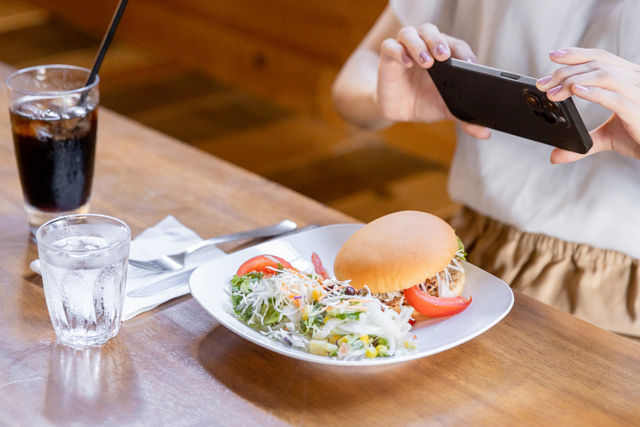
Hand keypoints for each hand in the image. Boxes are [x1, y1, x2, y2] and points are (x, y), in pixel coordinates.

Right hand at [377, 24, 489, 138]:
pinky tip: (406, 63)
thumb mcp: (446, 110)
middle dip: (438, 42)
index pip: (455, 45)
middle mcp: (424, 46)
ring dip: (419, 45)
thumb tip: (485, 133)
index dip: (462, 51)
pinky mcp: (388, 58)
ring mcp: (405, 50)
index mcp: (443, 55)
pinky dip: (398, 51)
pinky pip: (390, 46)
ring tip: (427, 62)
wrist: (399, 111)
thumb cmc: (424, 102)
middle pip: (431, 32)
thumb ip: (466, 118)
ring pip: (410, 34)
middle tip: (445, 56)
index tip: (470, 64)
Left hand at [536, 48, 639, 162]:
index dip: (576, 54)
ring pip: (605, 76)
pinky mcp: (638, 111)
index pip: (601, 58)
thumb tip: (555, 156)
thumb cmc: (638, 137)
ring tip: (553, 92)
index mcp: (628, 78)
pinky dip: (594, 93)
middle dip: (566, 72)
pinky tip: (576, 91)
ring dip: (574, 81)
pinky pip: (615, 97)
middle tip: (542, 84)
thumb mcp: (607, 138)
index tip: (552, 55)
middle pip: (597, 65)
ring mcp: (638, 93)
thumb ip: (583, 142)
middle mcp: (635, 80)